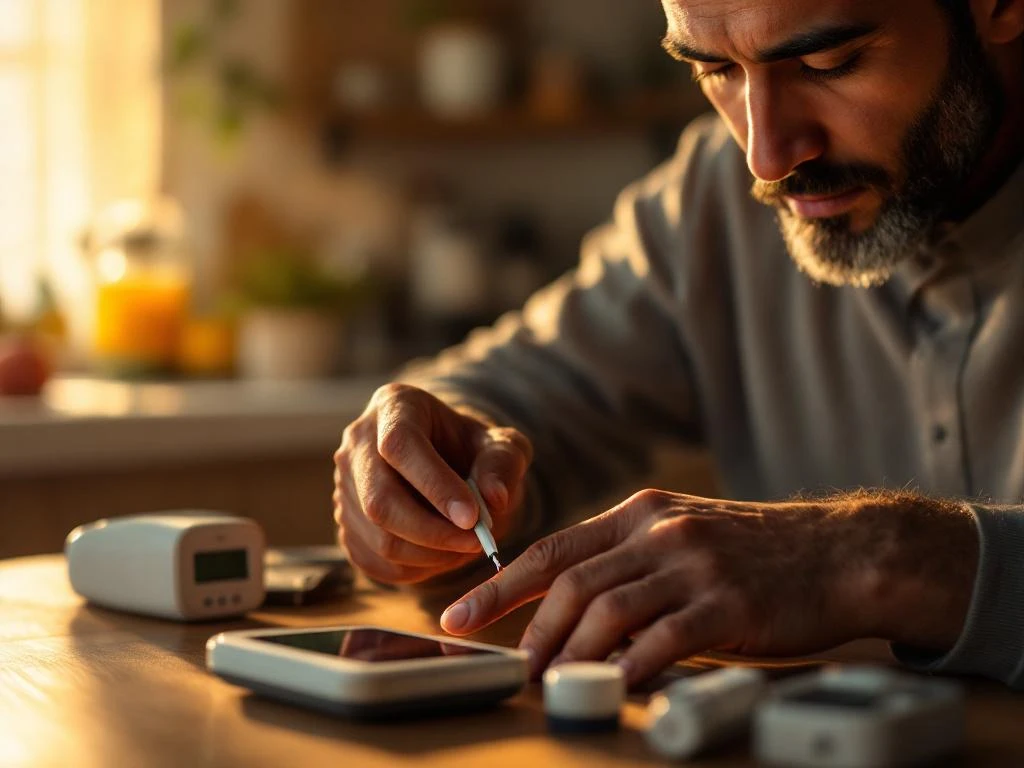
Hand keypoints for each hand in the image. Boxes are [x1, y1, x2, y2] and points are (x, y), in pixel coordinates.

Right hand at [333, 383, 532, 584]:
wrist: (451, 468)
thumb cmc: (474, 451)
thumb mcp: (502, 445)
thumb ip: (504, 463)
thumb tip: (494, 498)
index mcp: (394, 406)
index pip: (400, 445)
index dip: (434, 485)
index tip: (472, 516)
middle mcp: (357, 443)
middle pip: (379, 499)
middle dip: (432, 531)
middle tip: (475, 542)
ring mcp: (344, 486)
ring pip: (378, 537)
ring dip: (430, 554)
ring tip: (465, 545)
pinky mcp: (345, 525)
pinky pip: (375, 560)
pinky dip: (416, 568)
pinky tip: (443, 554)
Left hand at [440, 490, 977, 684]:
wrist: (840, 552)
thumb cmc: (756, 552)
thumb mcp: (684, 534)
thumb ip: (629, 561)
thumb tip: (573, 609)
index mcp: (641, 511)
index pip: (552, 549)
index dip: (499, 586)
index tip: (459, 615)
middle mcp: (659, 530)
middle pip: (570, 583)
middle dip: (530, 631)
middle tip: (513, 668)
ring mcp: (692, 564)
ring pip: (606, 611)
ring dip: (571, 655)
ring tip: (553, 685)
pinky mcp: (725, 603)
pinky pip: (662, 640)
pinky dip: (630, 668)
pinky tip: (615, 688)